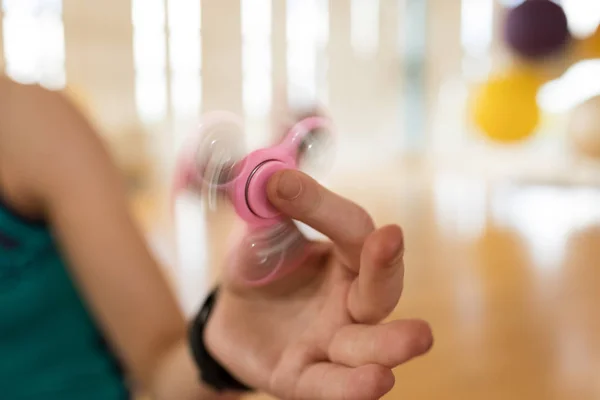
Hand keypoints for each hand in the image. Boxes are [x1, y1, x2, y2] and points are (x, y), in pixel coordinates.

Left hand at [205, 170, 432, 399]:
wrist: (231, 318)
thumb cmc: (259, 268)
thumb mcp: (255, 234)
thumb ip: (264, 209)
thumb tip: (267, 174)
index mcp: (345, 257)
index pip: (349, 228)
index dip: (319, 206)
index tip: (280, 183)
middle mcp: (351, 299)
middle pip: (380, 287)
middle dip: (384, 266)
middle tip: (389, 239)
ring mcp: (333, 340)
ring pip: (369, 344)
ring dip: (390, 342)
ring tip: (418, 337)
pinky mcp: (305, 376)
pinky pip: (329, 385)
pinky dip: (350, 386)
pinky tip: (376, 382)